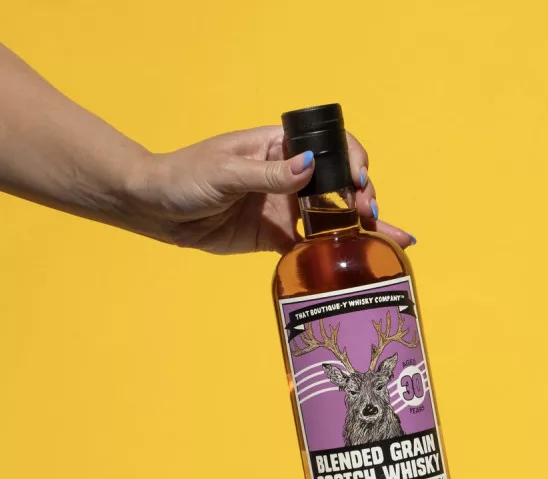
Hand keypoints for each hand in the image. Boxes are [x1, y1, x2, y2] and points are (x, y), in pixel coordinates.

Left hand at [126, 126, 412, 253]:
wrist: (153, 209)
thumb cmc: (183, 178)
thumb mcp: (225, 172)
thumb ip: (269, 173)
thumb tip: (310, 165)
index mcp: (279, 147)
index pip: (329, 146)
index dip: (350, 161)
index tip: (358, 182)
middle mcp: (290, 175)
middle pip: (340, 183)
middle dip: (363, 196)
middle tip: (371, 215)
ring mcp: (286, 207)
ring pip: (333, 216)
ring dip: (363, 227)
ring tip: (394, 241)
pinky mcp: (277, 236)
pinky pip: (311, 246)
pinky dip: (334, 255)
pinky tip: (359, 262)